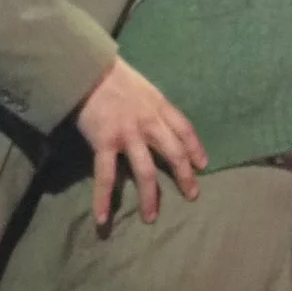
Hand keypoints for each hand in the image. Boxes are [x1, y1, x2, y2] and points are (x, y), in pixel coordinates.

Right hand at [75, 56, 205, 228]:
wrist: (88, 71)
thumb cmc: (115, 78)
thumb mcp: (145, 88)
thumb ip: (153, 107)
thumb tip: (160, 122)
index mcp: (160, 107)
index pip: (186, 130)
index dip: (196, 148)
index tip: (203, 165)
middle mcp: (150, 123)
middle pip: (174, 154)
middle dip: (185, 177)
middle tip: (192, 195)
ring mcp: (128, 135)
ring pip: (146, 172)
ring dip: (150, 197)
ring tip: (151, 218)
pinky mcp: (105, 143)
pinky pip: (106, 177)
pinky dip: (103, 199)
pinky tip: (103, 219)